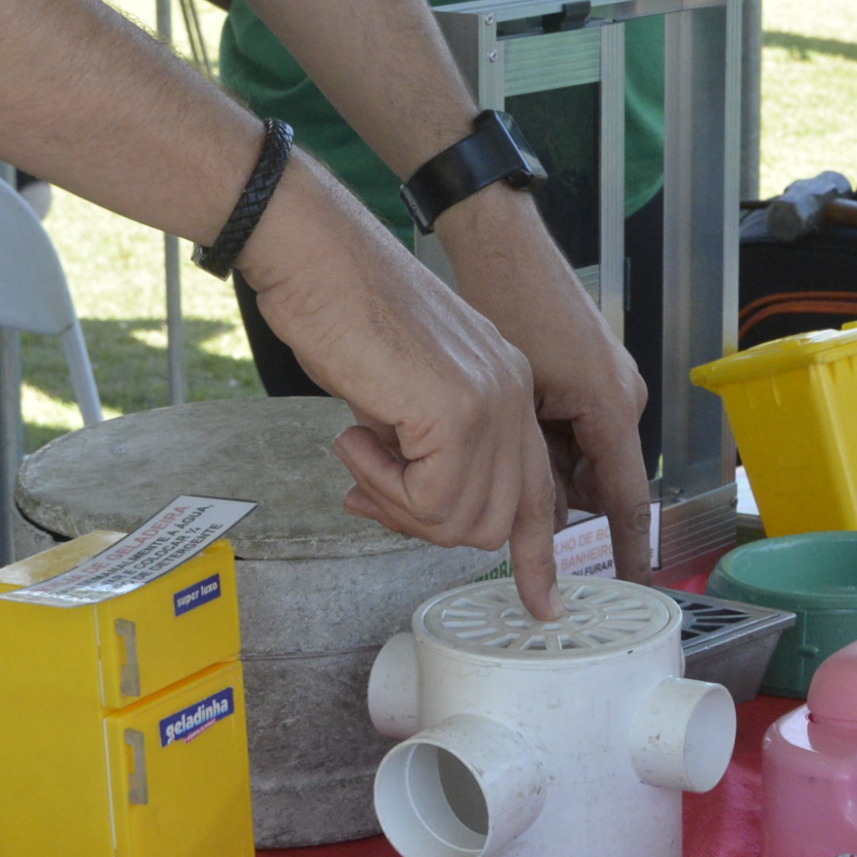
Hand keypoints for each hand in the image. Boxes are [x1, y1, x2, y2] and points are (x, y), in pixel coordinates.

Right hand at [235, 154, 563, 616]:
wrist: (314, 254)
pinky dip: (381, 484)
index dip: (537, 554)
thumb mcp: (403, 392)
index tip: (542, 602)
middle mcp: (514, 396)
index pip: (540, 492)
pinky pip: (429, 498)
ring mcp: (492, 403)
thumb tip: (418, 504)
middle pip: (498, 520)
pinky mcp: (456, 411)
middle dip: (427, 525)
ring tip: (358, 451)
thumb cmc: (342, 308)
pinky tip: (353, 435)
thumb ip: (429, 446)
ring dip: (397, 504)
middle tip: (368, 492)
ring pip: (463, 520)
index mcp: (510, 389)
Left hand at [437, 186, 652, 582]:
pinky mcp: (588, 371)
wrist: (501, 242)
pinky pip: (570, 424)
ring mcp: (608, 383)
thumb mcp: (515, 399)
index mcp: (613, 409)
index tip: (632, 585)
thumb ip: (531, 461)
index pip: (627, 500)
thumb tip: (534, 514)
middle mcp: (622, 398)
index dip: (627, 548)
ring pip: (575, 453)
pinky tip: (502, 419)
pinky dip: (539, 433)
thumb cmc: (509, 305)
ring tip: (492, 440)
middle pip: (592, 479)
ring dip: (539, 459)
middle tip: (502, 493)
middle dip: (550, 491)